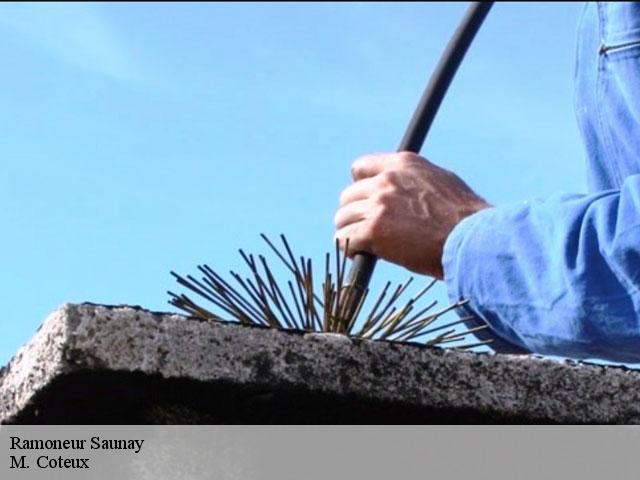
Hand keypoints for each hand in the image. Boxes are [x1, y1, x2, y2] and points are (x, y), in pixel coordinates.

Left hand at [334, 152, 490, 278]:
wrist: (472, 240)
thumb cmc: (465, 218)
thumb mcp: (441, 182)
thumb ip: (415, 181)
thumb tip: (405, 189)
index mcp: (402, 165)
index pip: (361, 167)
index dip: (359, 186)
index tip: (365, 201)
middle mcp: (386, 180)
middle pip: (348, 196)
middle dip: (355, 214)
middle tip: (366, 229)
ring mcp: (379, 205)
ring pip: (343, 218)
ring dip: (350, 232)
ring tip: (363, 244)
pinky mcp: (374, 230)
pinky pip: (345, 239)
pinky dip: (349, 248)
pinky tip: (361, 254)